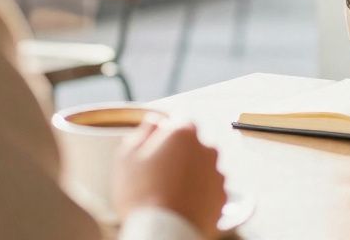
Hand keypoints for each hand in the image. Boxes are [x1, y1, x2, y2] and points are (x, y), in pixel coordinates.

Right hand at [113, 118, 226, 237]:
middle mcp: (206, 149)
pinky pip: (209, 189)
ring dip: (191, 175)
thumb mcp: (127, 156)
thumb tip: (154, 121)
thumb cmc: (141, 194)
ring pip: (203, 168)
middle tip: (159, 175)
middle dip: (180, 155)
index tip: (156, 150)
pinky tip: (182, 203)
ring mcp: (217, 173)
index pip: (179, 123)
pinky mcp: (222, 196)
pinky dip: (199, 194)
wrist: (161, 232)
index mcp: (183, 134)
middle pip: (193, 146)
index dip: (166, 136)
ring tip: (169, 193)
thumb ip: (144, 131)